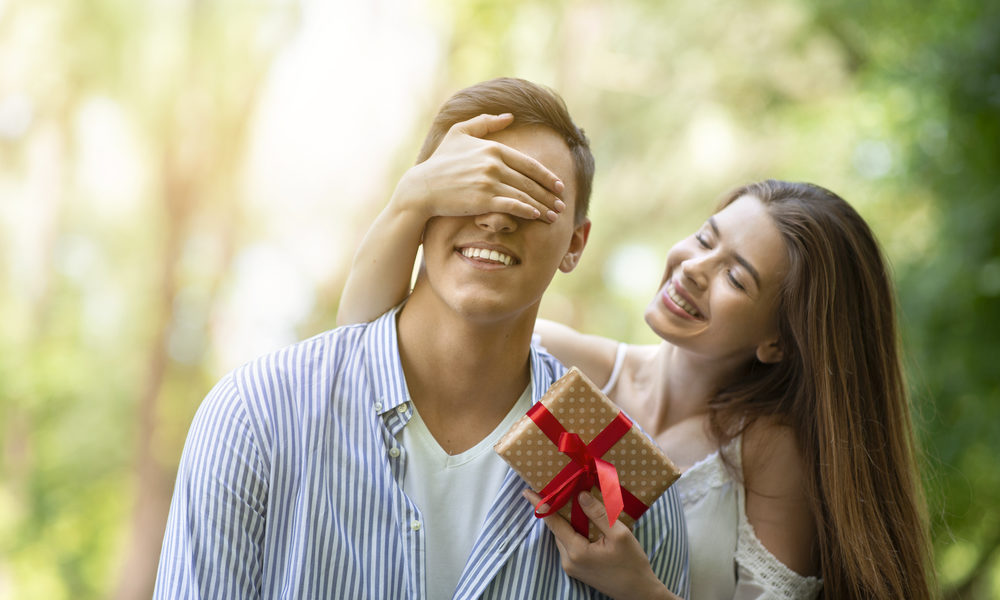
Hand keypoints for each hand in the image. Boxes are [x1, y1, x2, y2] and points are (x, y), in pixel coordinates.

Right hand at [392, 113, 566, 222]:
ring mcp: (489, 182)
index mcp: (493, 148)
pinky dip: (528, 211)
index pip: (529, 164)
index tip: (559, 185)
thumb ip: (485, 123)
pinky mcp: (483, 200)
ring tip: (554, 216)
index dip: (547, 176)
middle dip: (550, 195)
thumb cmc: (441, 161)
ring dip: (543, 206)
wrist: (422, 187)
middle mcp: (494, 164)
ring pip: (525, 195)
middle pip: (530, 181)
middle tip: (562, 204)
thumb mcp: (459, 133)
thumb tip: (509, 116)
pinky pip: (513, 206)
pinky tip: (536, 216)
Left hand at [523, 490, 676, 599]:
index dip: (540, 504)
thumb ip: (598, 514)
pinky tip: (584, 522)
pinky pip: (569, 544)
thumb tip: (580, 495)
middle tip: (560, 489)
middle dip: (556, 509)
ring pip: (563, 536)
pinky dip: (573, 531)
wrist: (638, 593)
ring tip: (575, 502)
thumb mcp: (619, 534)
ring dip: (566, 520)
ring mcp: (571, 566)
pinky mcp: (577, 569)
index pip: (553, 522)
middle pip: (557, 528)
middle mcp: (569, 560)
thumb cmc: (632, 564)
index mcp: (576, 551)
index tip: (527, 491)